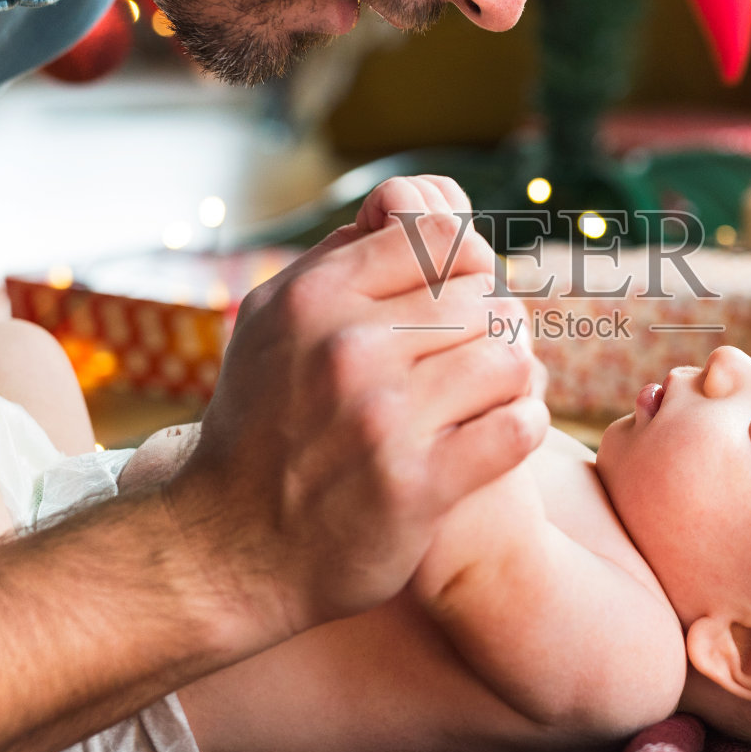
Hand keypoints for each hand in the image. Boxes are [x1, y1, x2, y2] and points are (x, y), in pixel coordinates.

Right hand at [163, 186, 547, 647]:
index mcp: (315, 298)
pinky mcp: (418, 486)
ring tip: (492, 394)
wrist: (228, 549)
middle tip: (477, 356)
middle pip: (486, 298)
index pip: (443, 239)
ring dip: (514, 377)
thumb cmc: (261, 425)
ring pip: (511, 359)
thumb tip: (401, 203)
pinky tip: (498, 432)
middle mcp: (347, 350)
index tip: (458, 299)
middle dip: (493, 324)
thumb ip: (337, 258)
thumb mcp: (272, 323)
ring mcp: (384, 419)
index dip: (466, 265)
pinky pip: (518, 426)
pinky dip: (521, 425)